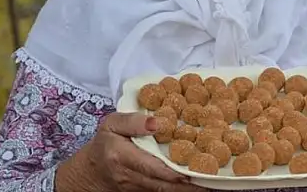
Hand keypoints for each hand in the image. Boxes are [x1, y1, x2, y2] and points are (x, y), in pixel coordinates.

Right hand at [56, 113, 205, 191]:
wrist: (93, 171)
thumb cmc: (106, 142)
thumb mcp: (112, 124)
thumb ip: (133, 121)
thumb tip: (157, 122)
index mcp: (122, 156)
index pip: (152, 167)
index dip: (173, 171)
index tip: (194, 171)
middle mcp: (130, 176)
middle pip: (163, 184)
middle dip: (189, 185)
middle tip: (213, 181)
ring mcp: (137, 188)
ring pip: (165, 191)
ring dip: (189, 189)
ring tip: (213, 186)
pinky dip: (181, 190)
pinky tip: (199, 185)